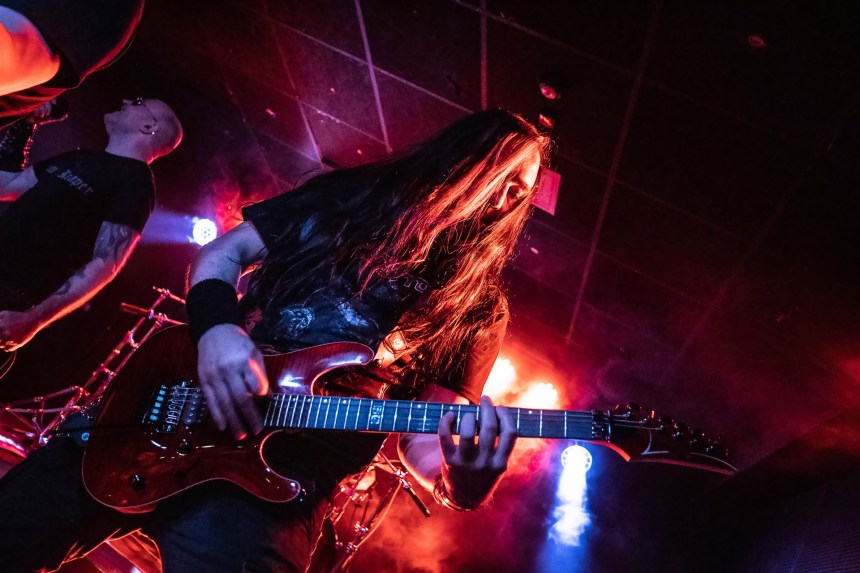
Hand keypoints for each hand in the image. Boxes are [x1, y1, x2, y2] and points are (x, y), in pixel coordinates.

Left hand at [0, 310, 44, 351]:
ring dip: (1, 342)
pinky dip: (6, 347)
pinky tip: (8, 343)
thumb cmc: (18, 316)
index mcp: (1, 327)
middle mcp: (5, 334)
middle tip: (1, 335)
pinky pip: (7, 349)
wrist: (33, 320)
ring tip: (6, 338)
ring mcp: (11, 340)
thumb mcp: (5, 314)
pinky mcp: (18, 344)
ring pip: (0, 345)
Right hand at [196, 323, 268, 439]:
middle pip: (240, 397)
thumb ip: (259, 374)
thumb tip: (266, 397)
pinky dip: (216, 415)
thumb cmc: (238, 344)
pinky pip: (210, 401)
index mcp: (243, 361)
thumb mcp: (254, 353)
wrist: (214, 332)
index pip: (254, 384)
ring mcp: (214, 376)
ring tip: (240, 435)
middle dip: (249, 416)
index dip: (262, 396)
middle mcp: (227, 369)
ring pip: (224, 403)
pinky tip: (222, 426)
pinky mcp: (203, 380)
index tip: (267, 404)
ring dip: (233, 421)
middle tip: (256, 429)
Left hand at [438, 395, 516, 506]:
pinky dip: (446, 421)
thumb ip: (501, 446)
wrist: (465, 498)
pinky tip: (449, 416)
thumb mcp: (498, 466)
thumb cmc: (484, 475)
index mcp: (500, 464)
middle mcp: (485, 464)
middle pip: (489, 428)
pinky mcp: (450, 462)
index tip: (500, 408)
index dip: (505, 416)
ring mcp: (466, 463)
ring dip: (468, 416)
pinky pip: (445, 436)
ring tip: (468, 413)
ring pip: (468, 432)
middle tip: (485, 400)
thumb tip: (498, 413)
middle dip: (488, 408)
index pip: (510, 433)